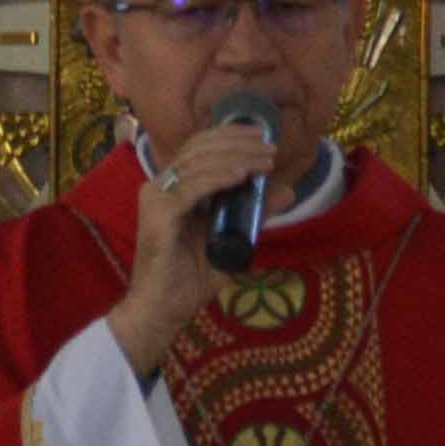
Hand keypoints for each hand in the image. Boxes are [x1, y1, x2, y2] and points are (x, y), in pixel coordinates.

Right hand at [106, 113, 285, 372]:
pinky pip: (192, 188)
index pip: (200, 147)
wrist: (164, 309)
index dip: (232, 136)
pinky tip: (242, 175)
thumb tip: (288, 191)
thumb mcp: (233, 238)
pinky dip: (218, 177)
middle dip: (238, 142)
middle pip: (200, 148)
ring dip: (236, 157)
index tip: (264, 138)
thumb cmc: (191, 277)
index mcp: (173, 186)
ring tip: (265, 161)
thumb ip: (256, 214)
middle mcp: (160, 186)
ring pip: (198, 163)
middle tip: (270, 147)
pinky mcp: (158, 215)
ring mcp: (156, 198)